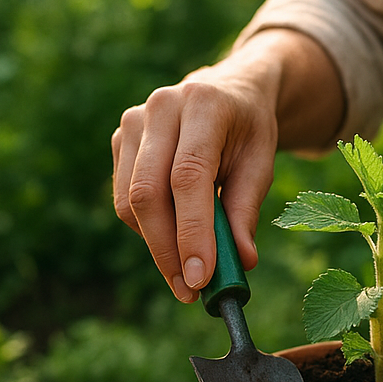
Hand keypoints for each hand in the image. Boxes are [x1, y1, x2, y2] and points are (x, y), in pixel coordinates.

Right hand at [112, 57, 280, 303]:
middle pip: (148, 193)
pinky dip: (149, 227)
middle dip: (167, 250)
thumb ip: (246, 210)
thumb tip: (242, 262)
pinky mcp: (120, 139)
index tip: (200, 278)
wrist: (229, 90)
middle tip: (190, 291)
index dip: (191, 231)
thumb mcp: (262, 162)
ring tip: (189, 267)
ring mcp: (134, 121)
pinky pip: (125, 198)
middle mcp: (161, 107)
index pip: (188, 176)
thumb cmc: (248, 130)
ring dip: (157, 245)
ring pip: (130, 201)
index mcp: (204, 104)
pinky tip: (176, 231)